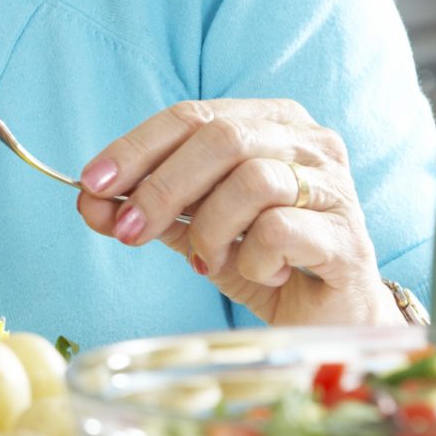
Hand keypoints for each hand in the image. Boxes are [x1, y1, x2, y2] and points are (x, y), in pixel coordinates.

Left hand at [76, 98, 402, 326]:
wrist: (327, 320)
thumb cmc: (260, 261)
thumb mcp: (190, 229)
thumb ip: (143, 208)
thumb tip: (88, 199)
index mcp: (269, 122)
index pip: (191, 115)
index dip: (136, 147)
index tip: (92, 182)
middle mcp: (309, 142)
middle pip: (221, 139)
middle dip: (162, 187)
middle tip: (130, 230)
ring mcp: (335, 187)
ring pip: (252, 181)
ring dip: (210, 228)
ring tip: (210, 260)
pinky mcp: (347, 238)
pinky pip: (279, 231)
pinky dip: (251, 259)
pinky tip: (262, 274)